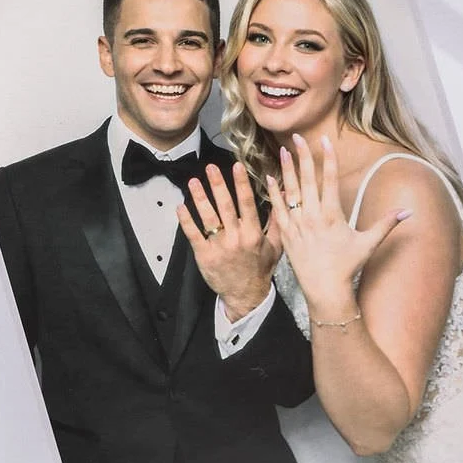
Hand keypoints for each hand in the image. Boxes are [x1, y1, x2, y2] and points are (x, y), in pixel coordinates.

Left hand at [177, 162, 282, 315]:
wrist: (246, 295)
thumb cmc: (260, 269)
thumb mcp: (275, 246)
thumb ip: (277, 220)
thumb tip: (282, 196)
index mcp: (253, 233)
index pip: (247, 203)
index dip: (241, 183)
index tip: (236, 166)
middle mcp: (236, 238)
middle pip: (225, 206)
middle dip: (217, 184)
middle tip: (210, 167)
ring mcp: (219, 247)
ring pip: (208, 217)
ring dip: (200, 198)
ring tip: (193, 181)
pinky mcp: (205, 256)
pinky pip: (194, 235)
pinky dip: (186, 220)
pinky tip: (181, 207)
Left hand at [276, 136, 407, 325]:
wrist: (325, 290)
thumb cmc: (348, 266)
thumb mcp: (369, 243)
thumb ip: (387, 224)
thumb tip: (409, 212)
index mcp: (332, 215)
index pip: (329, 180)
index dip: (327, 158)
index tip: (324, 140)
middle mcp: (313, 217)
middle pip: (307, 180)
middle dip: (302, 157)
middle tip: (297, 137)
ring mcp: (298, 225)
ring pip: (290, 191)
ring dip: (286, 169)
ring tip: (283, 150)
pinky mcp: (287, 234)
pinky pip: (278, 209)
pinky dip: (274, 193)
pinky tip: (270, 177)